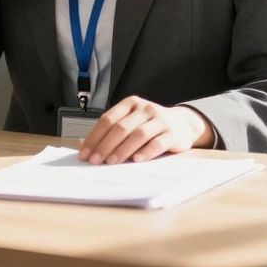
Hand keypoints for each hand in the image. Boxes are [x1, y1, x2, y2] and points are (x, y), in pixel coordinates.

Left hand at [78, 96, 214, 164]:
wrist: (183, 124)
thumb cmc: (150, 126)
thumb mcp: (131, 122)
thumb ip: (110, 131)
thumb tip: (83, 144)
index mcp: (131, 103)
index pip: (108, 119)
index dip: (94, 137)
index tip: (85, 153)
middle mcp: (145, 108)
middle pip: (121, 127)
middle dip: (105, 145)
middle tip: (95, 161)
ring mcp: (160, 119)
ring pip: (138, 134)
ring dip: (123, 150)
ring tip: (112, 162)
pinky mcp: (173, 133)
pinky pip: (158, 143)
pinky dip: (146, 152)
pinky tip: (136, 160)